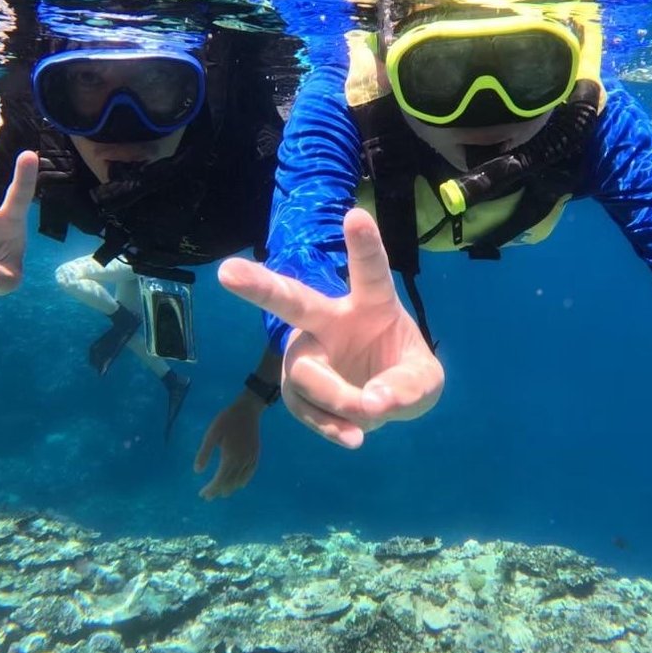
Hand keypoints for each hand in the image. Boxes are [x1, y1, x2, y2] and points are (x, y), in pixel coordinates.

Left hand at [194, 392, 264, 498]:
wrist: (247, 410)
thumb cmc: (226, 420)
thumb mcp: (211, 434)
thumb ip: (204, 453)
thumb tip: (197, 471)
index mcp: (230, 457)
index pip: (219, 480)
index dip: (211, 489)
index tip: (202, 495)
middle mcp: (242, 462)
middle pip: (229, 484)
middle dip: (218, 491)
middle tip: (207, 496)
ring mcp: (251, 460)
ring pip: (240, 482)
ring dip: (229, 489)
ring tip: (219, 491)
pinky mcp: (256, 456)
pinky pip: (249, 475)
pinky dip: (241, 482)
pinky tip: (237, 484)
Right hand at [218, 208, 443, 447]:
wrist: (382, 401)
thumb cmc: (403, 374)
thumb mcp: (424, 381)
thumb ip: (409, 389)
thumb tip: (373, 403)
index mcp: (371, 302)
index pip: (368, 270)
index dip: (363, 244)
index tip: (357, 216)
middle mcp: (330, 321)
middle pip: (294, 302)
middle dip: (260, 286)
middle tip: (227, 273)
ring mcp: (308, 354)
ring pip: (306, 374)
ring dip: (339, 398)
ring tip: (370, 413)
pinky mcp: (298, 389)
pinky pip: (306, 407)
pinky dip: (331, 424)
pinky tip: (353, 436)